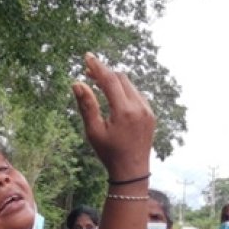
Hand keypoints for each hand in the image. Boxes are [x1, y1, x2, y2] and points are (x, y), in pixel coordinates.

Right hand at [72, 53, 154, 181]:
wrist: (132, 171)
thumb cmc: (109, 153)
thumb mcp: (94, 131)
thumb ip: (87, 105)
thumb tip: (77, 83)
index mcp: (124, 111)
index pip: (110, 80)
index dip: (97, 66)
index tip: (87, 56)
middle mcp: (139, 107)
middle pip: (121, 78)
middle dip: (105, 73)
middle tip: (88, 72)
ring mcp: (148, 110)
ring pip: (130, 85)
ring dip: (115, 81)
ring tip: (98, 82)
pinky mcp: (151, 114)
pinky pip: (137, 94)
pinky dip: (125, 90)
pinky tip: (114, 95)